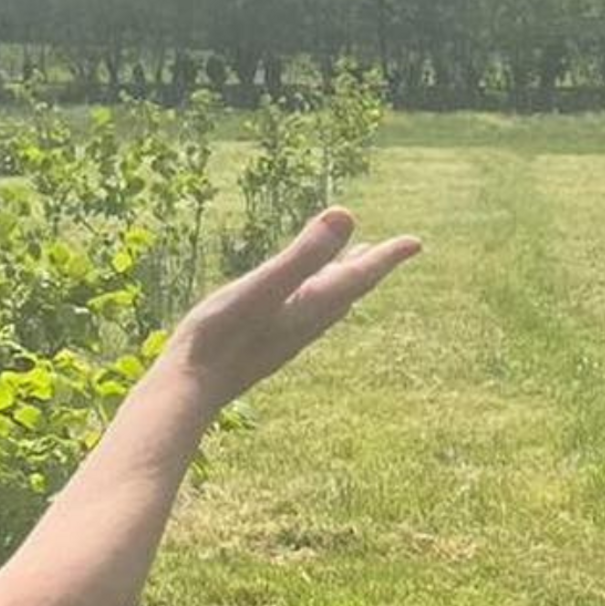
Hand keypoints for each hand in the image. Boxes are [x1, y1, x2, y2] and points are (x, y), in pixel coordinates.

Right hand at [161, 209, 421, 410]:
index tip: (415, 243)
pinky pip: (302, 311)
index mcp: (309, 305)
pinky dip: (315, 293)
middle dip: (371, 266)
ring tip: (353, 265)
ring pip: (326, 302)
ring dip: (344, 280)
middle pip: (348, 289)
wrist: (189, 390)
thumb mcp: (263, 287)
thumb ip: (303, 255)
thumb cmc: (220, 337)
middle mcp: (303, 321)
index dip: (387, 257)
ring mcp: (284, 333)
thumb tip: (347, 215)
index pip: (358, 276)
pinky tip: (300, 296)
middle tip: (396, 250)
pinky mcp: (264, 340)